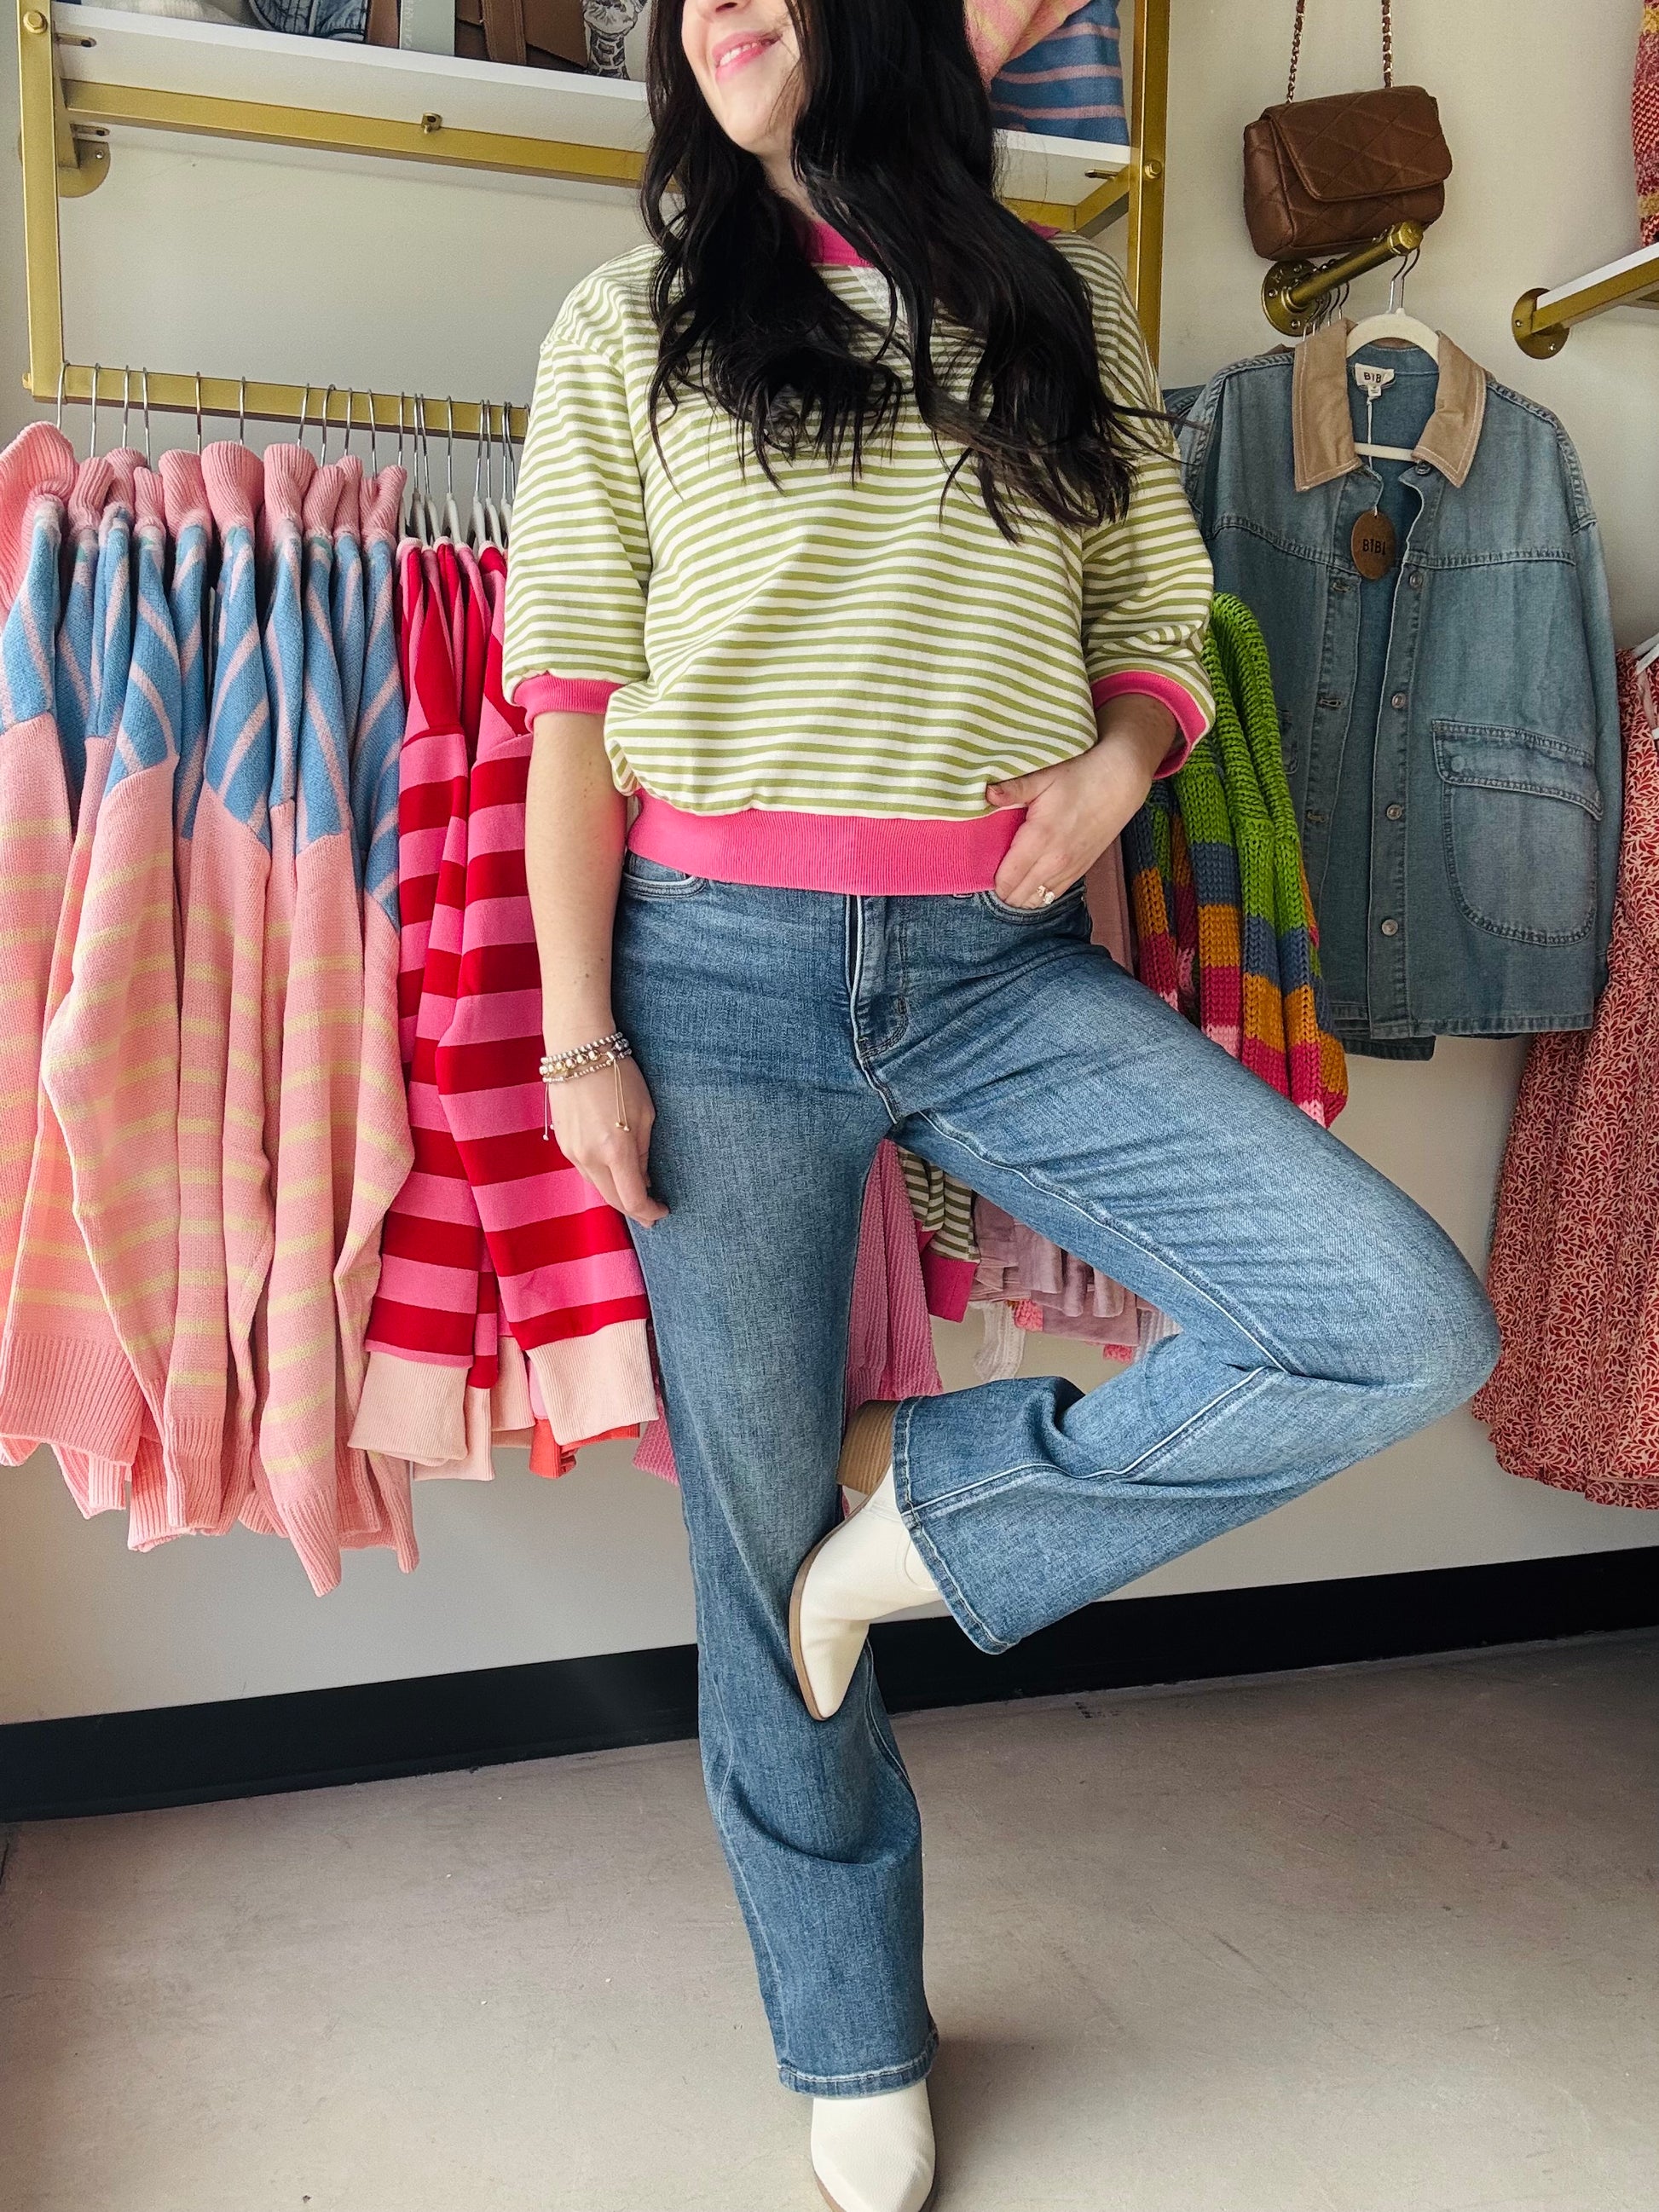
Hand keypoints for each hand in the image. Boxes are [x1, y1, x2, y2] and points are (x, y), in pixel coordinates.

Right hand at [545, 1053, 668, 1227]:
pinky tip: (615, 1173)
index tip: (662, 1212)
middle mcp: (590, 1157)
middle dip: (634, 1211)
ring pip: (598, 1187)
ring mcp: (572, 1152)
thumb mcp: (645, 1113)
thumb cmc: (619, 1075)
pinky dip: (603, 1177)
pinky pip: (586, 1171)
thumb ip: (642, 1152)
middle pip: (613, 1201)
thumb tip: (643, 1180)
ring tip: (636, 1192)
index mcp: (615, 1150)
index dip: (650, 1212)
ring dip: (617, 1194)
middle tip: (651, 1214)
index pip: (633, 1199)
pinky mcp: (563, 1144)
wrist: (578, 1050)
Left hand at [986, 697, 1176, 910]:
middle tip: (994, 872)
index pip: (1007, 878)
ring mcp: (1070, 868)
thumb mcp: (1044, 776)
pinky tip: (1031, 881)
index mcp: (1040, 838)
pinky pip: (1054, 895)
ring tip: (1011, 879)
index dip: (991, 880)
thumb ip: (1013, 788)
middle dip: (1002, 890)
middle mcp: (1055, 860)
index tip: (984, 867)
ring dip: (1020, 895)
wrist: (1120, 781)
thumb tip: (986, 793)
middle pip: (1019, 896)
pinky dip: (1039, 893)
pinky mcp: (1081, 869)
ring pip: (1036, 901)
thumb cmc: (1081, 775)